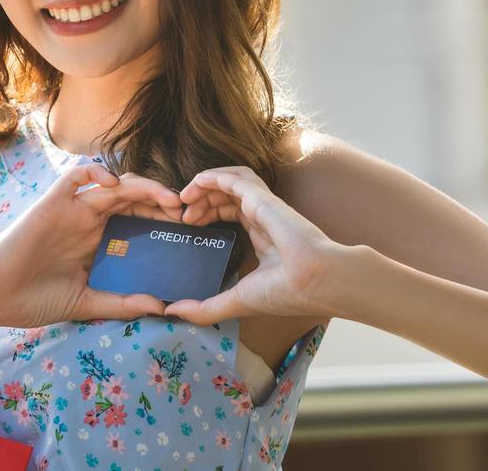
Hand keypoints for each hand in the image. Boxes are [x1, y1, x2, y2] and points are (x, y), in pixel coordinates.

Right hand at [0, 164, 184, 328]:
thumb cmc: (35, 299)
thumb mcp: (87, 303)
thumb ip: (121, 302)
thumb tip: (161, 306)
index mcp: (97, 239)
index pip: (137, 217)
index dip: (162, 216)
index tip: (188, 228)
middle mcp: (88, 218)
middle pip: (132, 197)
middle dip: (160, 199)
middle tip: (186, 212)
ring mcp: (71, 208)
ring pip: (112, 183)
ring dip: (142, 186)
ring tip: (167, 199)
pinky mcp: (52, 201)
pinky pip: (77, 175)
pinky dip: (97, 172)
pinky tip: (115, 185)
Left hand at [165, 166, 346, 324]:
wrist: (316, 282)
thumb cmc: (287, 292)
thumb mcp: (236, 301)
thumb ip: (205, 309)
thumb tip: (171, 312)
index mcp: (262, 237)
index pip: (231, 213)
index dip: (208, 214)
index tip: (188, 226)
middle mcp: (263, 218)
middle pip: (226, 196)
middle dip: (202, 201)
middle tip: (182, 215)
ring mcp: (264, 206)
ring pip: (231, 181)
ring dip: (205, 184)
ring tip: (185, 198)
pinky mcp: (263, 199)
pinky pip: (236, 178)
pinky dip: (214, 176)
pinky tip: (196, 183)